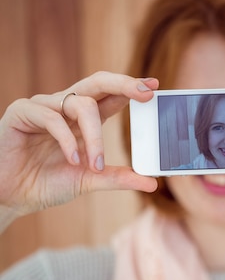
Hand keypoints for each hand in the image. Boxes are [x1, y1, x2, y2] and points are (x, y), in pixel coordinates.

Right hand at [0, 71, 157, 227]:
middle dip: (124, 84)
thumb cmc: (46, 184)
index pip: (111, 96)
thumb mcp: (88, 181)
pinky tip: (72, 160)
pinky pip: (52, 117)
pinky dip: (67, 140)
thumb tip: (152, 183)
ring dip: (94, 136)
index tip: (155, 87)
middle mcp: (65, 108)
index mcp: (83, 120)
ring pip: (80, 104)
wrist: (11, 196)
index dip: (132, 88)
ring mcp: (44, 107)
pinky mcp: (22, 112)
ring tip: (94, 164)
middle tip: (145, 94)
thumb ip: (118, 178)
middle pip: (97, 82)